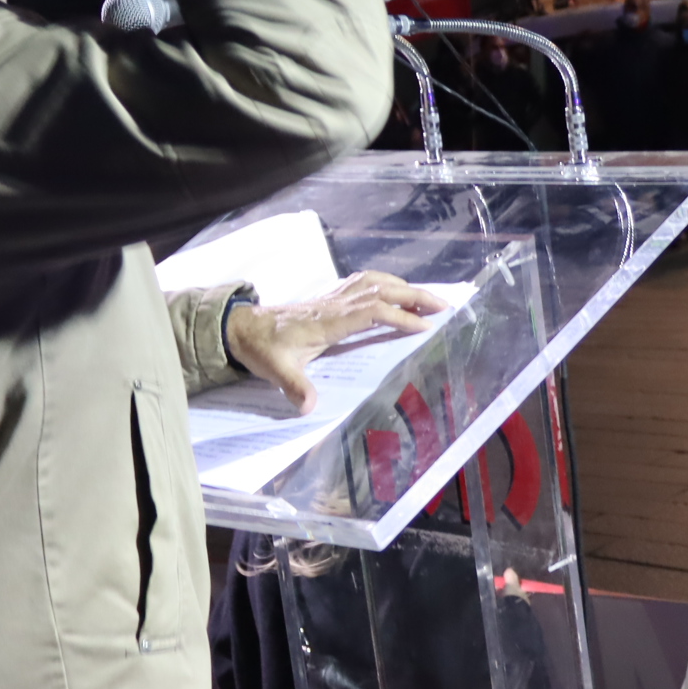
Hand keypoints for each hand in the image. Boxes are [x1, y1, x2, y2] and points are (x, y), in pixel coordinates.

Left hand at [225, 272, 450, 413]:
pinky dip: (387, 282)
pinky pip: (365, 281)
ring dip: (405, 287)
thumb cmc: (262, 348)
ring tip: (428, 299)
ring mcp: (334, 297)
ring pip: (376, 281)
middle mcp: (336, 304)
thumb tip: (309, 408)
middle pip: (382, 290)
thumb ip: (295, 387)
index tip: (425, 327)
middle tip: (445, 306)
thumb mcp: (276, 371)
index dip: (400, 317)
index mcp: (328, 321)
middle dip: (416, 296)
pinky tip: (396, 290)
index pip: (372, 311)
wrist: (242, 327)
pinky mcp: (331, 296)